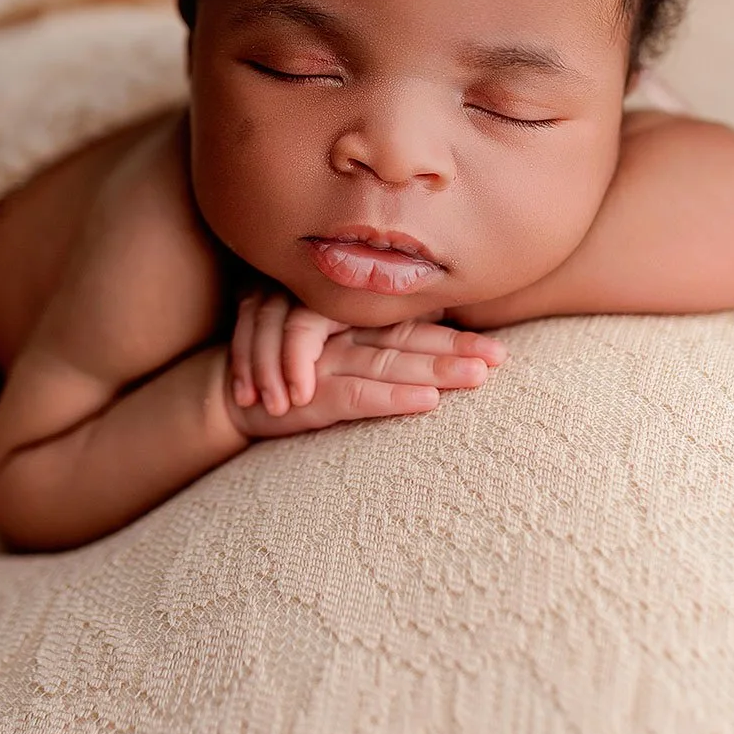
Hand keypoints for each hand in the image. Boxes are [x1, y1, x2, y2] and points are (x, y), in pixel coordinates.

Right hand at [223, 315, 508, 440]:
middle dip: (457, 352)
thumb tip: (430, 359)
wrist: (231, 398)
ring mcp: (328, 362)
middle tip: (501, 359)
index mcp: (355, 329)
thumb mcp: (337, 361)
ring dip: (436, 372)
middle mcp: (345, 338)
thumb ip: (376, 352)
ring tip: (477, 378)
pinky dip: (392, 399)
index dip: (455, 338)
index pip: (412, 330)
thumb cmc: (292, 381)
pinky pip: (357, 395)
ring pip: (391, 364)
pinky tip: (426, 404)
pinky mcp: (312, 393)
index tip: (498, 352)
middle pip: (409, 342)